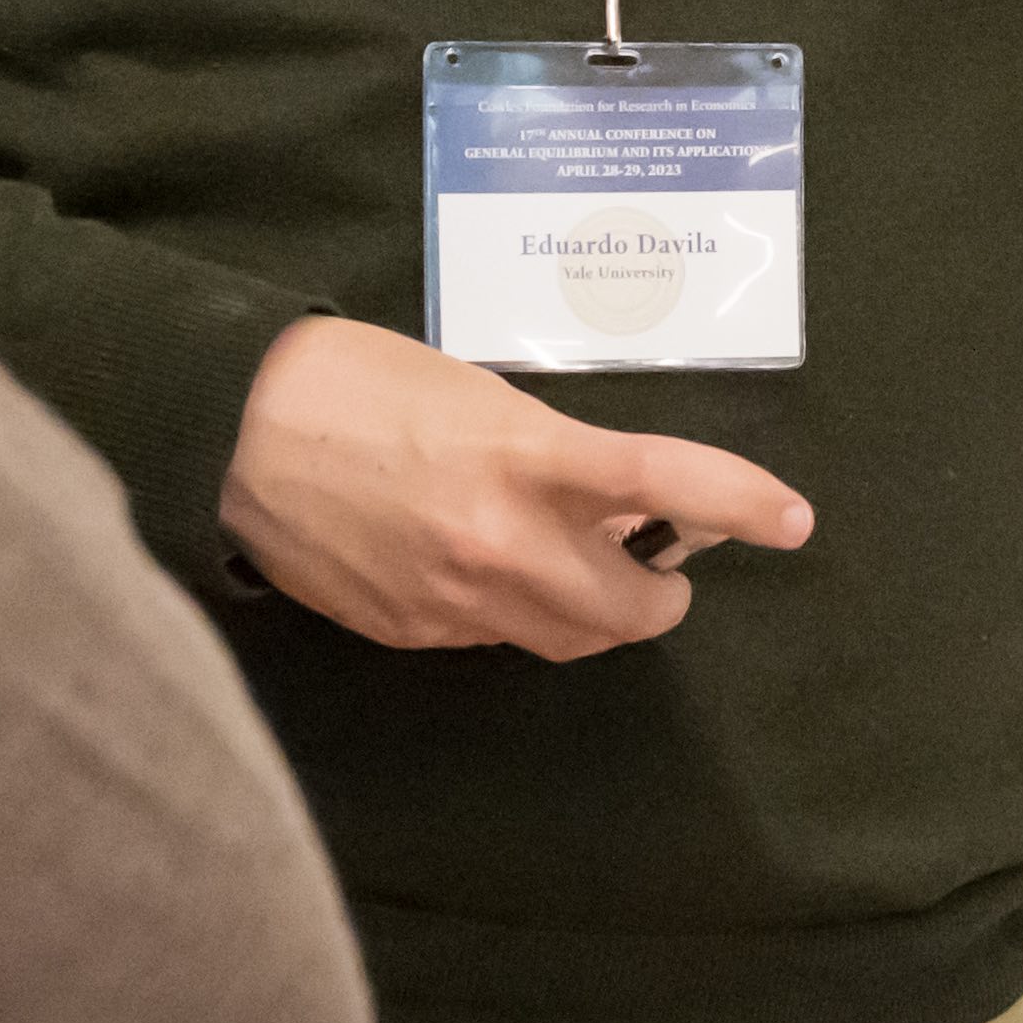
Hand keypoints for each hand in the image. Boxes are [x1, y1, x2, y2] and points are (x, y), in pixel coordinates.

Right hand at [214, 315, 811, 658]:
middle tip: (661, 562)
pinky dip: (516, 613)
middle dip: (661, 592)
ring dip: (599, 615)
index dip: (739, 504)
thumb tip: (605, 504)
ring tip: (583, 569)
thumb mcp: (475, 393)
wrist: (229, 433)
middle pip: (632, 611)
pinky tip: (483, 568)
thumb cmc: (355, 381)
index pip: (660, 487)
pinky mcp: (411, 634)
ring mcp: (455, 601)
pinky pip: (496, 639)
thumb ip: (549, 454)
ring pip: (571, 641)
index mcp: (524, 458)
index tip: (793, 522)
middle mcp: (500, 543)